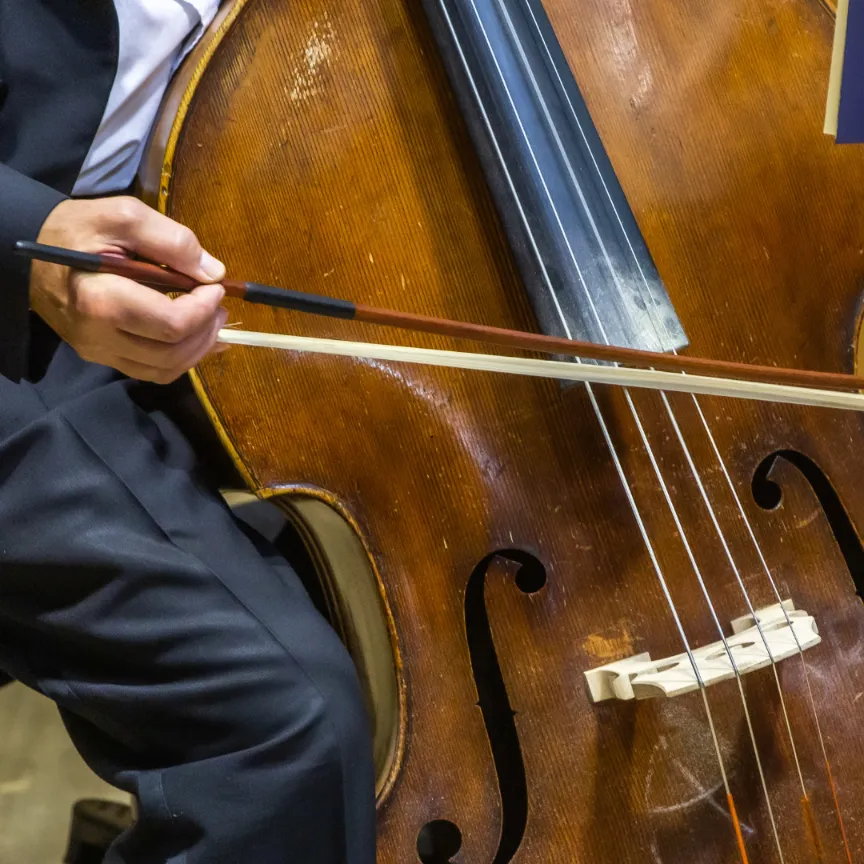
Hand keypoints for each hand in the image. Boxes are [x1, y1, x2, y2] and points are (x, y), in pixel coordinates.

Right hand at [30, 196, 227, 382]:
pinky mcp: (102, 357)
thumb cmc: (77, 230)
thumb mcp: (124, 216)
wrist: (32, 254)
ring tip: (213, 321)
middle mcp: (99, 335)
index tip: (216, 286)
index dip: (205, 309)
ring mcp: (99, 352)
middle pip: (172, 352)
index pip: (172, 324)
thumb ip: (172, 241)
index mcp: (102, 300)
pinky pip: (151, 371)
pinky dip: (181, 358)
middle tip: (220, 306)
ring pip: (165, 369)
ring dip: (199, 349)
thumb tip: (213, 272)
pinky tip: (197, 338)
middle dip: (207, 330)